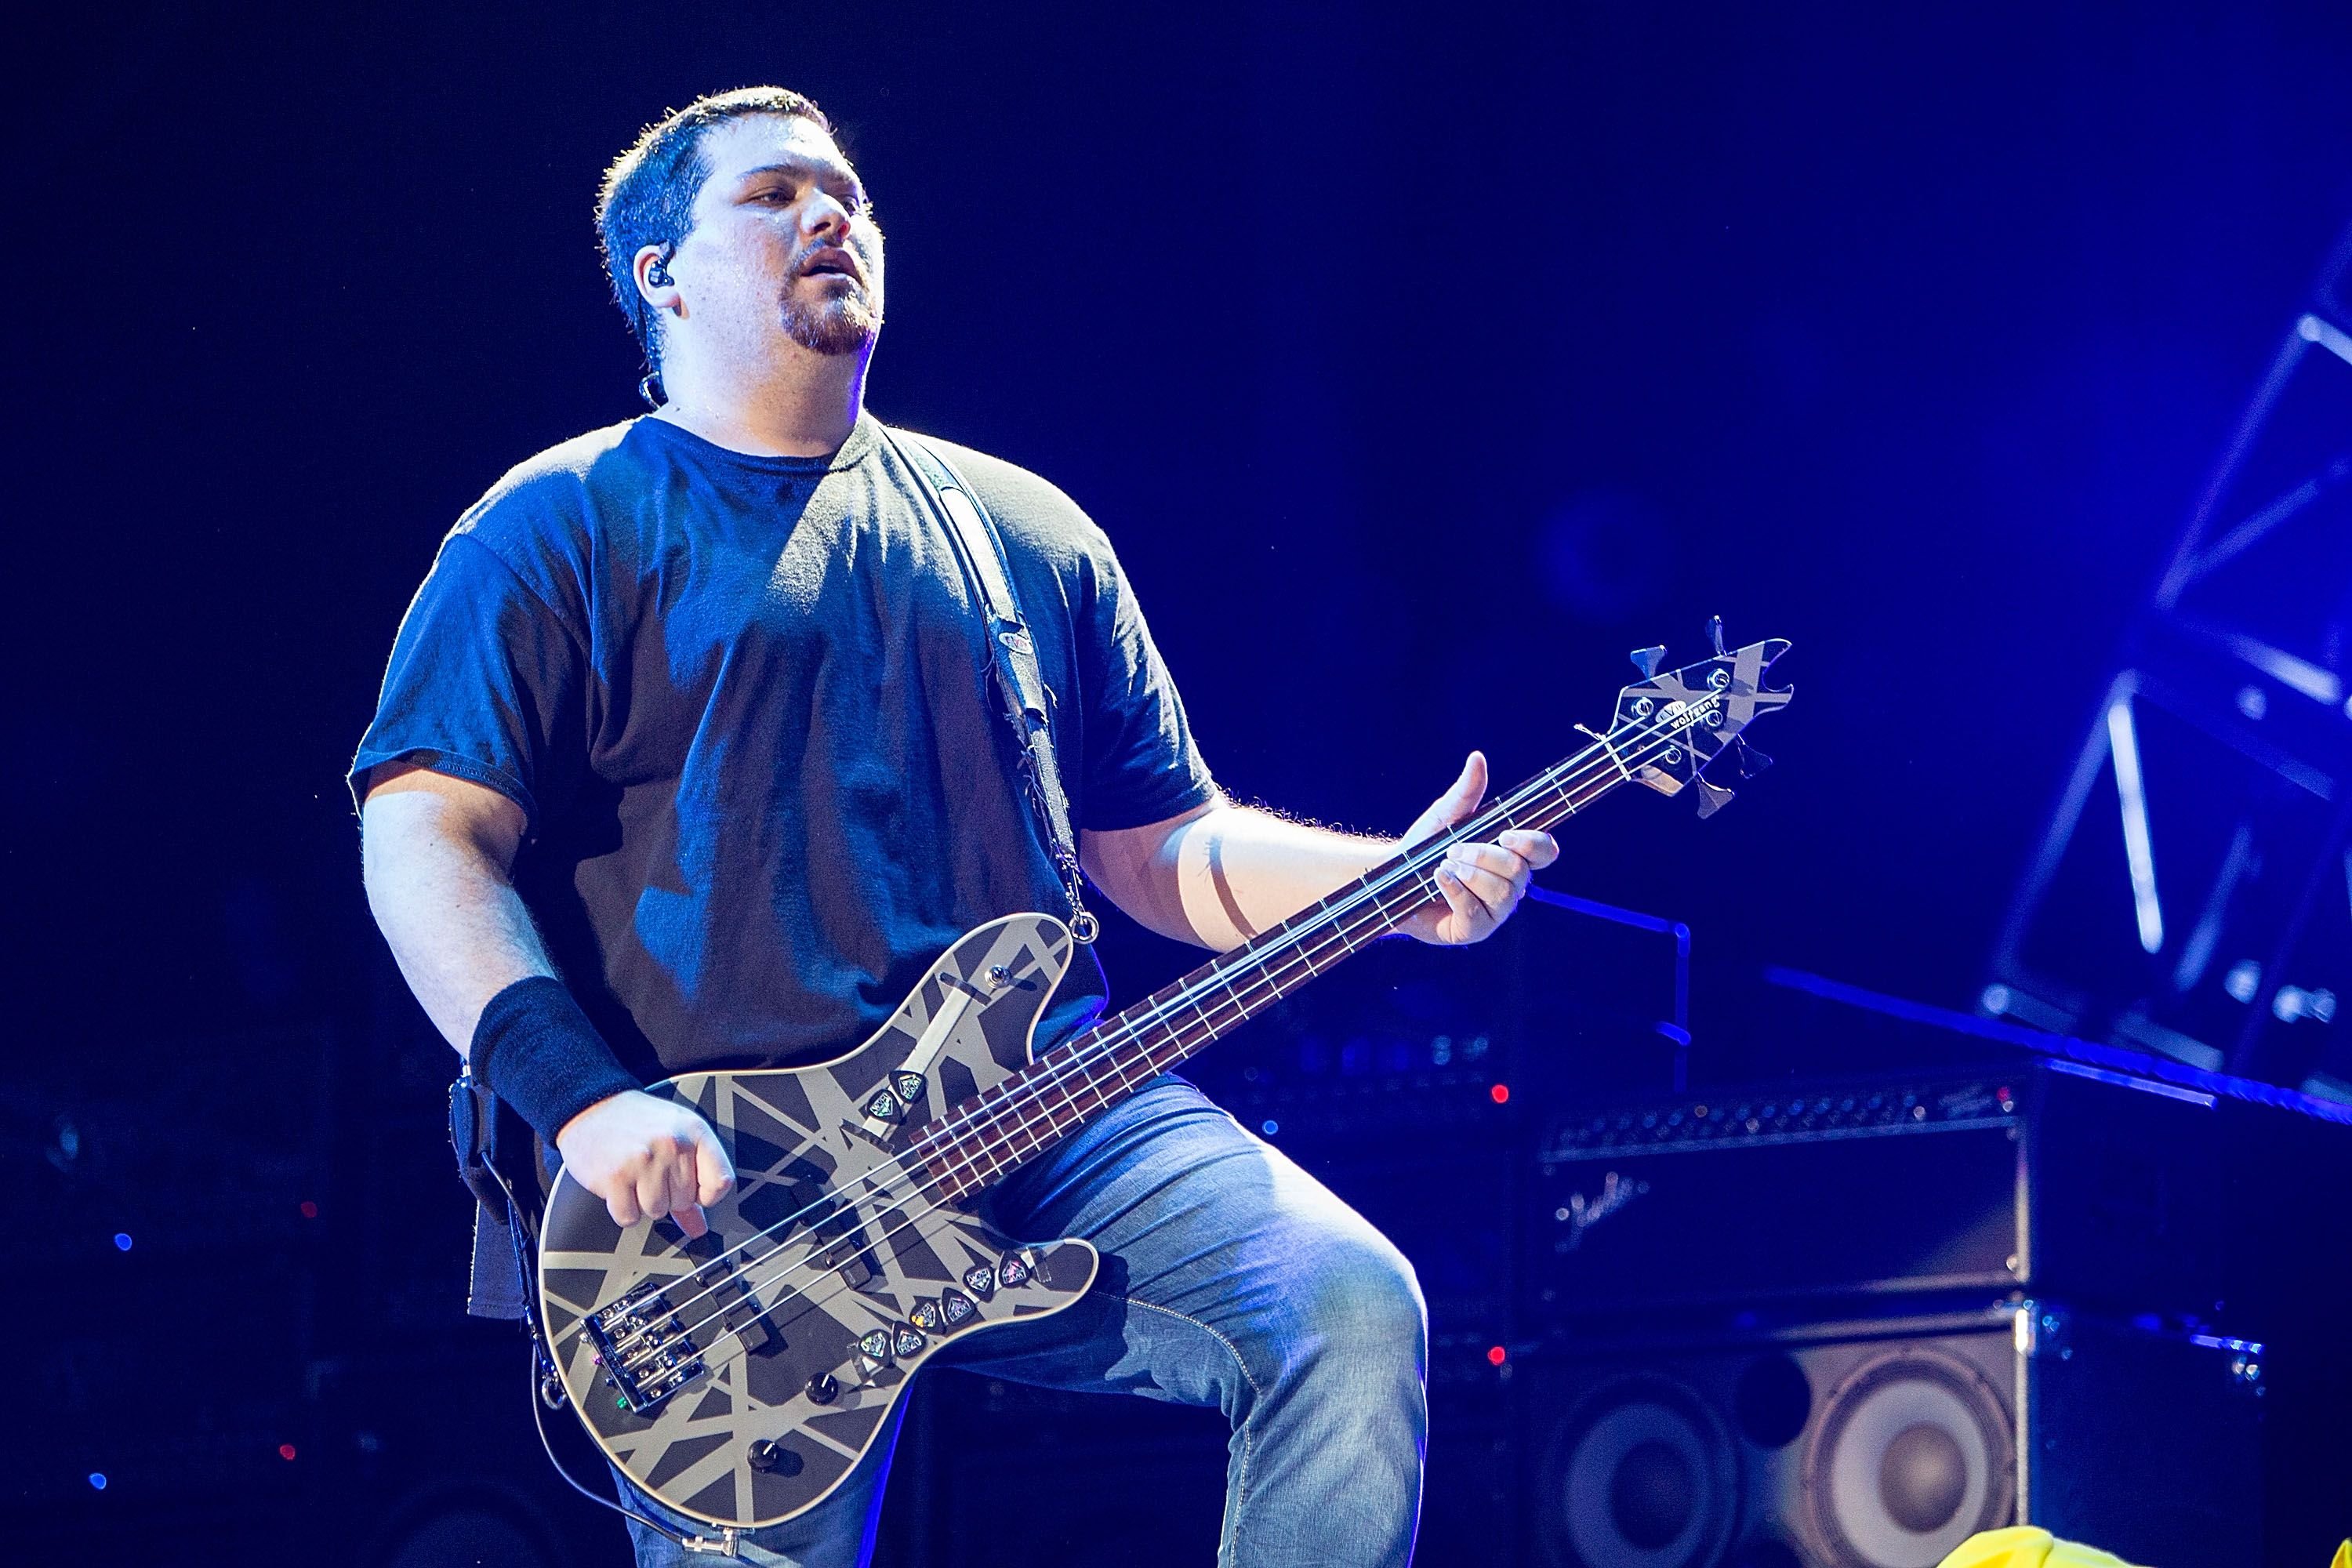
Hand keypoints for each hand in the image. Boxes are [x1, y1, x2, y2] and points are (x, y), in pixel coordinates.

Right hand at [555, 1090, 736, 1238]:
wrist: (591, 1106)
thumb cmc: (636, 1121)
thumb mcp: (675, 1135)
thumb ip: (693, 1178)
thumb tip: (698, 1226)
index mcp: (695, 1131)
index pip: (720, 1182)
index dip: (705, 1194)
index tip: (693, 1190)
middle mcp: (673, 1144)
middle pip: (684, 1202)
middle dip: (666, 1194)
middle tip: (649, 1170)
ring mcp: (644, 1161)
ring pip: (656, 1212)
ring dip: (642, 1202)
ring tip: (633, 1174)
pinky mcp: (616, 1177)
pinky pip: (629, 1217)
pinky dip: (621, 1208)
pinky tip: (618, 1184)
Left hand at [1396, 751, 1559, 946]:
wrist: (1390, 879)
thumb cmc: (1424, 847)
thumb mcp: (1444, 817)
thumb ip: (1465, 792)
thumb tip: (1477, 757)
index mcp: (1511, 856)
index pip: (1544, 851)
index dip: (1534, 843)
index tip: (1507, 833)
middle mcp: (1510, 886)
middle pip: (1519, 871)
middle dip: (1483, 855)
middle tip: (1452, 848)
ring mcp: (1494, 911)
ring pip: (1502, 894)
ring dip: (1469, 873)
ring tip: (1443, 864)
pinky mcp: (1473, 930)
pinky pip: (1476, 914)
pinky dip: (1456, 891)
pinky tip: (1439, 877)